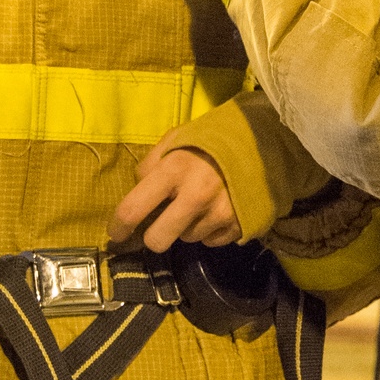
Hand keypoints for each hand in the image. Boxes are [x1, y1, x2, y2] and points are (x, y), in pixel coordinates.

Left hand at [107, 135, 241, 252]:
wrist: (263, 141)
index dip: (118, 226)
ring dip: (186, 227)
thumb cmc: (212, 139)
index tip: (116, 232)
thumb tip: (137, 188)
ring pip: (186, 240)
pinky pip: (210, 242)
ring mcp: (218, 214)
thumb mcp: (177, 138)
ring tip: (199, 204)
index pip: (133, 208)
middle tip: (160, 223)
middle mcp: (195, 196)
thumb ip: (152, 162)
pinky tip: (216, 209)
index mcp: (174, 169)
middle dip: (155, 235)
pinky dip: (208, 230)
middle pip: (158, 241)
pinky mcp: (238, 226)